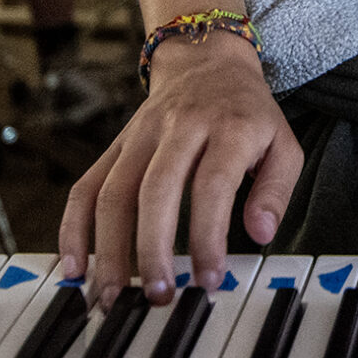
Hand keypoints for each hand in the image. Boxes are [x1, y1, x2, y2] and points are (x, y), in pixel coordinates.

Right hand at [58, 31, 300, 307]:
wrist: (207, 61)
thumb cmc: (248, 114)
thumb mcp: (283, 143)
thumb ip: (275, 190)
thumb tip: (260, 234)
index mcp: (228, 127)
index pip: (213, 185)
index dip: (208, 236)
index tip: (208, 281)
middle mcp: (179, 127)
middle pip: (156, 189)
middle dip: (152, 248)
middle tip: (158, 296)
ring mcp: (140, 135)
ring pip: (114, 191)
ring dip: (109, 248)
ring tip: (113, 296)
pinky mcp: (115, 145)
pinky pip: (86, 186)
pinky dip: (73, 227)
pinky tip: (74, 266)